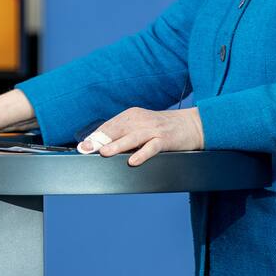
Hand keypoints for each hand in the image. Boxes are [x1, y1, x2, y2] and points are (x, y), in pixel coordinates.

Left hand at [78, 106, 204, 166]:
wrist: (192, 125)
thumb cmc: (162, 128)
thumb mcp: (141, 126)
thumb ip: (124, 134)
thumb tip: (102, 146)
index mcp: (131, 115)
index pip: (109, 125)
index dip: (95, 136)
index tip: (83, 146)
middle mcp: (140, 120)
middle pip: (117, 130)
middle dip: (101, 140)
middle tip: (87, 149)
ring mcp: (153, 129)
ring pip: (132, 137)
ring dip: (117, 145)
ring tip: (104, 153)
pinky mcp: (165, 139)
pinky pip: (152, 147)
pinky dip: (142, 153)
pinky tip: (132, 161)